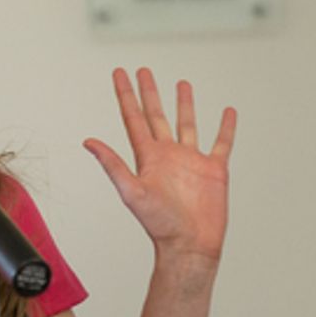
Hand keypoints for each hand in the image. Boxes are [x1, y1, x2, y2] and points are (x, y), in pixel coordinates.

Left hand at [83, 67, 236, 262]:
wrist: (190, 245)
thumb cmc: (160, 225)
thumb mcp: (132, 192)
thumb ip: (112, 165)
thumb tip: (88, 142)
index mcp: (148, 157)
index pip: (133, 118)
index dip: (126, 95)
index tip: (120, 73)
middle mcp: (168, 155)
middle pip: (157, 115)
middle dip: (150, 93)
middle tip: (143, 71)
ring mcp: (191, 161)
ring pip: (187, 124)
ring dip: (184, 104)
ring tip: (182, 84)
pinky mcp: (214, 170)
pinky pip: (222, 143)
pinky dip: (225, 127)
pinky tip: (227, 113)